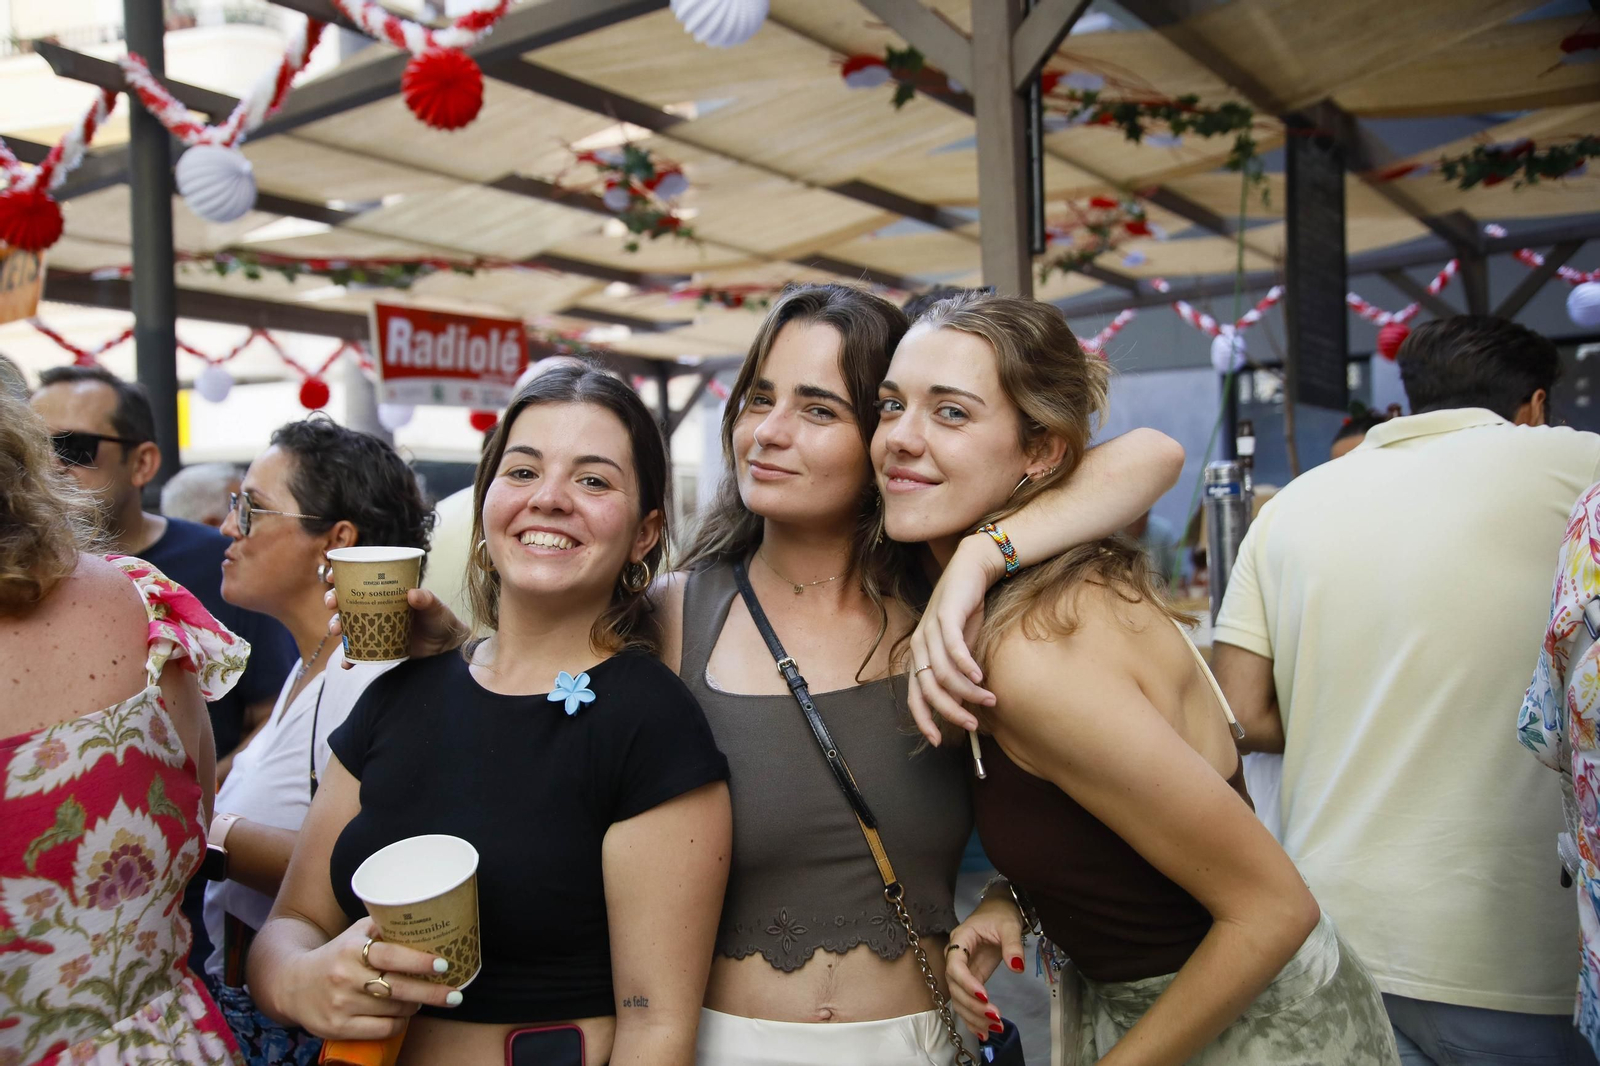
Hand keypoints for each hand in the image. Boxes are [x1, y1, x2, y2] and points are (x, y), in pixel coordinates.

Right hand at [280, 919, 460, 1039]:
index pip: (390, 956)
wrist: (292, 985)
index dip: (419, 961)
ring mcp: (341, 1006)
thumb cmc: (336, 955)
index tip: (443, 965)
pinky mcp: (338, 1028)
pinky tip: (404, 1014)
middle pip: (398, 989)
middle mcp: (345, 978)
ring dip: (415, 1005)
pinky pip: (382, 1029)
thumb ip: (385, 925)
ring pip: (394, 1010)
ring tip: (423, 998)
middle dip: (432, 993)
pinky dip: (399, 1023)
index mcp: (351, 950)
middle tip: (455, 994)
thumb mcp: (355, 934)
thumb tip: (426, 915)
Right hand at [324, 567, 468, 668]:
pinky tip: (346, 663)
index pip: (359, 578)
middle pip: (345, 600)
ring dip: (336, 626)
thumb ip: (427, 600)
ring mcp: (373, 626)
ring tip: (337, 631)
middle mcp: (375, 606)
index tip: (331, 577)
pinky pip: (357, 652)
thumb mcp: (435, 607)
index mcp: (386, 591)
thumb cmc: (440, 619)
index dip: (341, 575)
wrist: (445, 646)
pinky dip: (349, 658)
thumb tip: (413, 594)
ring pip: (346, 624)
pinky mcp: (376, 646)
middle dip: (332, 600)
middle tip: (332, 604)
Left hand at [909, 535, 1000, 743]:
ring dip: (967, 691)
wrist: (971, 571)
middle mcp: (919, 645)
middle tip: (973, 724)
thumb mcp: (961, 649)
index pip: (914, 696)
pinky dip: (965, 666)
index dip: (924, 720)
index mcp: (919, 656)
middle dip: (951, 711)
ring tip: (989, 699)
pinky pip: (953, 648)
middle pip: (929, 689)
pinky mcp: (945, 617)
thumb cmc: (966, 613)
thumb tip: (964, 704)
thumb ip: (958, 675)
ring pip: (943, 673)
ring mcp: (929, 631)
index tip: (939, 740)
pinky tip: (979, 677)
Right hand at [945, 891, 1026, 1040]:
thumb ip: (1013, 945)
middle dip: (973, 1005)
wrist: (998, 912)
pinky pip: (967, 1002)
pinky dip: (973, 1019)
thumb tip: (1017, 967)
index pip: (956, 965)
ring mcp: (962, 972)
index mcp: (961, 940)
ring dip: (973, 1017)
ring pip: (959, 999)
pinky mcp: (971, 981)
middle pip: (955, 987)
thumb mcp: (1009, 926)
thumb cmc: (1001, 915)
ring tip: (994, 1029)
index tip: (985, 996)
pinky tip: (984, 1033)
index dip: (967, 983)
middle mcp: (956, 958)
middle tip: (995, 1016)